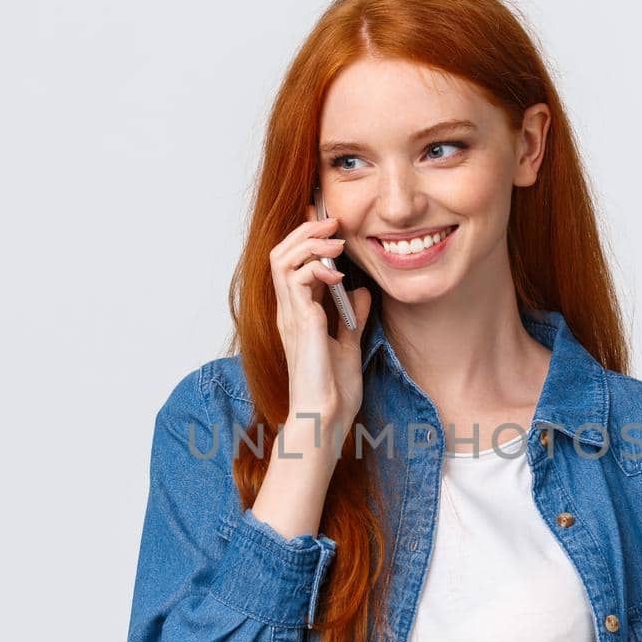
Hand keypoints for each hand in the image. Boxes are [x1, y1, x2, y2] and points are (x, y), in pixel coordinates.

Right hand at [268, 205, 373, 442]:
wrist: (325, 418)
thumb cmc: (333, 391)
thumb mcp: (349, 345)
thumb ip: (352, 317)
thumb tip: (360, 292)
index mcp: (298, 315)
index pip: (292, 264)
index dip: (307, 240)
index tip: (331, 227)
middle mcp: (289, 311)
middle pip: (281, 252)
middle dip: (306, 231)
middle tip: (333, 223)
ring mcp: (291, 316)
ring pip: (282, 258)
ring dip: (310, 243)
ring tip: (336, 243)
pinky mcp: (301, 322)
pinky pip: (297, 278)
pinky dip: (318, 267)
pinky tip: (339, 276)